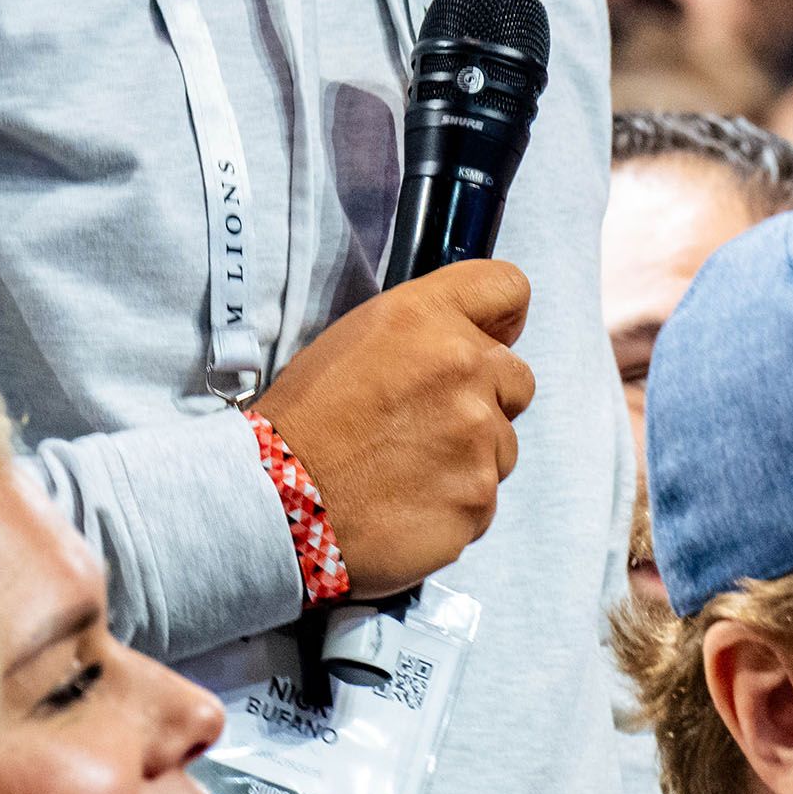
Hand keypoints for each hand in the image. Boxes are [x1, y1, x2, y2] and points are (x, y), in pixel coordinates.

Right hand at [252, 259, 534, 593]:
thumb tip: (470, 346)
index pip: (508, 287)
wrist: (276, 502)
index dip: (502, 320)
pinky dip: (453, 505)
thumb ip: (423, 334)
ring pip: (503, 446)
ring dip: (468, 459)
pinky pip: (484, 499)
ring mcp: (477, 436)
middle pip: (516, 379)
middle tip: (424, 426)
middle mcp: (463, 366)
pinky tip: (405, 505)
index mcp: (426, 317)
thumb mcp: (354, 340)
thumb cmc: (304, 421)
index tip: (490, 342)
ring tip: (405, 472)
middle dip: (483, 401)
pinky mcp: (479, 497)